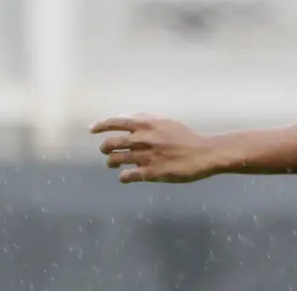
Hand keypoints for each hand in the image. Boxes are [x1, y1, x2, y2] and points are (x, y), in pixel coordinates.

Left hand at [90, 113, 219, 183]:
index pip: (116, 122)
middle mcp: (142, 139)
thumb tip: (132, 120)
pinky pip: (126, 176)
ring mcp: (144, 157)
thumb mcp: (168, 123)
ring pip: (114, 160)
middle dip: (104, 148)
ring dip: (111, 162)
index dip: (101, 125)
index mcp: (147, 125)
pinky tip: (126, 176)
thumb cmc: (187, 138)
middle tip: (106, 151)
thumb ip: (149, 121)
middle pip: (110, 143)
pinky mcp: (149, 173)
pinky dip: (123, 176)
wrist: (204, 154)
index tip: (92, 129)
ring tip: (114, 163)